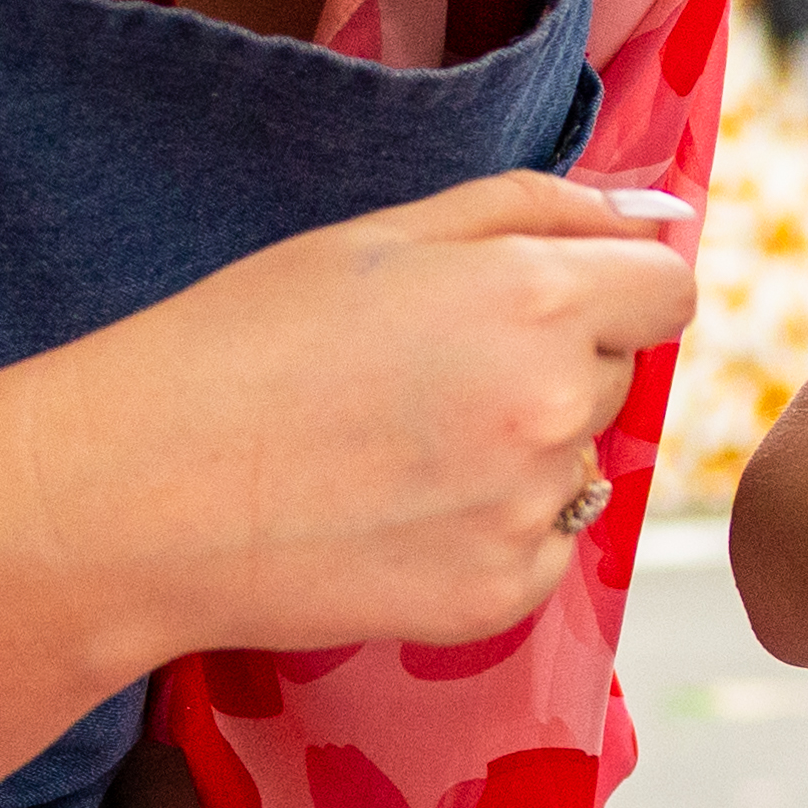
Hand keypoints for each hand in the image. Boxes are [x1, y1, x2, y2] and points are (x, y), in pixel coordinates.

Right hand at [27, 172, 696, 664]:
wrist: (138, 493)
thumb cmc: (245, 340)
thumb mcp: (384, 235)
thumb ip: (538, 211)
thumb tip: (659, 218)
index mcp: (536, 299)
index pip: (669, 288)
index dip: (611, 286)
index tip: (547, 299)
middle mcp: (555, 406)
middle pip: (618, 371)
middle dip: (552, 360)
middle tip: (422, 373)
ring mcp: (532, 511)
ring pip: (579, 457)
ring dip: (522, 446)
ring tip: (393, 446)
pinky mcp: (501, 595)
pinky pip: (544, 542)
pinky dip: (493, 528)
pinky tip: (393, 511)